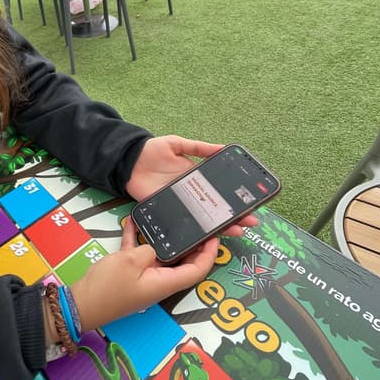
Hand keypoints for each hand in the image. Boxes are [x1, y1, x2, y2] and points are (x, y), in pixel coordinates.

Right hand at [70, 217, 217, 330]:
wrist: (80, 304)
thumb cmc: (107, 288)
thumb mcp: (131, 261)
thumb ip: (148, 248)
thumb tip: (153, 247)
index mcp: (165, 283)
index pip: (198, 270)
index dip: (209, 254)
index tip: (213, 236)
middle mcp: (158, 282)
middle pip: (183, 263)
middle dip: (192, 244)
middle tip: (195, 224)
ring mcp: (143, 279)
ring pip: (161, 257)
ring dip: (164, 240)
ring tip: (169, 220)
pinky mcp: (128, 274)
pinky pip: (139, 254)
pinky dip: (138, 239)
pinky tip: (133, 222)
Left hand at [125, 135, 257, 236]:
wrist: (128, 161)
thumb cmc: (152, 151)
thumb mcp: (177, 144)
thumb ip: (198, 147)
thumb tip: (222, 147)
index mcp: (195, 178)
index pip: (218, 190)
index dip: (234, 197)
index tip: (251, 201)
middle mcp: (190, 193)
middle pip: (215, 208)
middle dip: (234, 215)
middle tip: (251, 221)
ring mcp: (179, 204)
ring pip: (203, 218)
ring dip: (220, 226)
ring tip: (236, 230)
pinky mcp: (166, 211)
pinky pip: (183, 222)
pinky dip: (195, 230)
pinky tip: (208, 235)